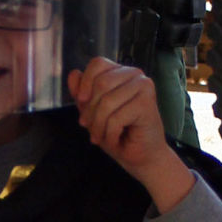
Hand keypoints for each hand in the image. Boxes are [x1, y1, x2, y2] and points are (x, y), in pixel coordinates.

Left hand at [68, 58, 193, 212]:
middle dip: (91, 112)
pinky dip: (110, 134)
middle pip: (100, 84)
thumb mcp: (94, 113)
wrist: (142, 157)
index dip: (85, 83)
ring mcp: (144, 87)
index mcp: (122, 73)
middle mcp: (135, 74)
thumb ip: (82, 94)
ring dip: (99, 126)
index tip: (81, 103)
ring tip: (102, 138)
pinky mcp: (147, 103)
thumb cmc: (120, 134)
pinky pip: (116, 117)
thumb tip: (73, 73)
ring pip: (107, 102)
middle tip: (92, 130)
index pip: (98, 64)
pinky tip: (116, 140)